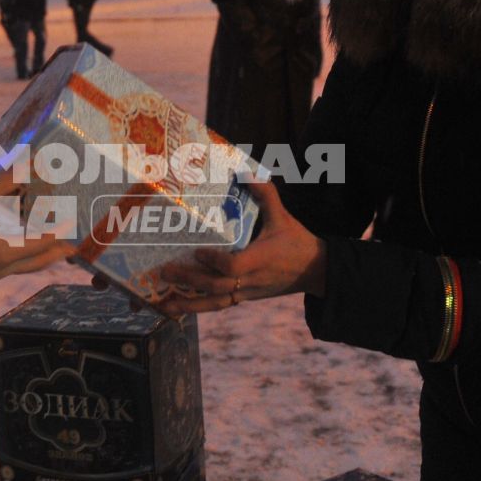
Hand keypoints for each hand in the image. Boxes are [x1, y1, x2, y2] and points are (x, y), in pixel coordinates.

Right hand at [0, 175, 76, 284]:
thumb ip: (2, 182)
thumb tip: (27, 165)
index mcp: (6, 252)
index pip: (43, 243)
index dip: (59, 232)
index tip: (72, 226)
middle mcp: (2, 268)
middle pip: (37, 262)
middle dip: (55, 253)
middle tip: (70, 247)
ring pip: (22, 267)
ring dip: (37, 256)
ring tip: (46, 246)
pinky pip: (7, 267)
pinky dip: (19, 258)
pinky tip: (12, 248)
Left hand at [153, 179, 325, 313]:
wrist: (315, 271)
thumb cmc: (297, 242)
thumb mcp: (283, 217)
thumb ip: (266, 195)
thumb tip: (247, 172)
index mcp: (260, 260)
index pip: (233, 267)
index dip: (214, 262)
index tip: (198, 252)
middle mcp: (251, 279)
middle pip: (216, 286)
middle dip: (190, 280)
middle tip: (165, 271)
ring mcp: (247, 292)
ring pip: (215, 303)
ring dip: (189, 304)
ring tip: (164, 305)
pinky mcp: (245, 297)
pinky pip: (220, 305)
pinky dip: (199, 307)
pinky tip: (180, 307)